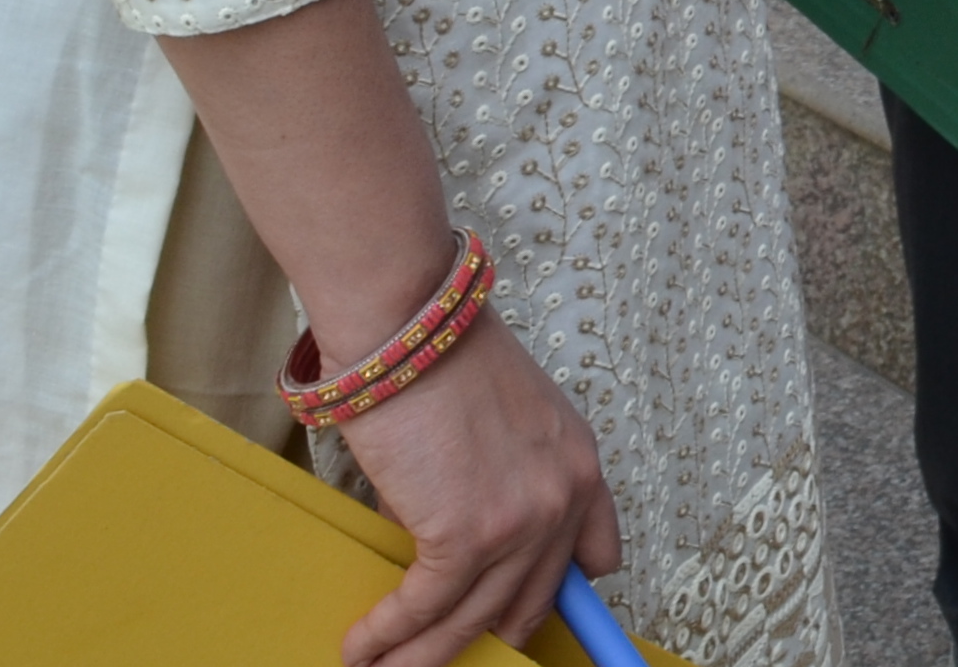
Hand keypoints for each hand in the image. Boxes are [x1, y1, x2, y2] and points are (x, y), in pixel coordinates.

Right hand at [329, 314, 620, 666]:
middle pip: (532, 603)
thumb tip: (448, 542)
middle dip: (489, 640)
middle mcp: (562, 498)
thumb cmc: (442, 352)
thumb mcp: (505, 417)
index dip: (559, 596)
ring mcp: (519, 522)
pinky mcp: (464, 536)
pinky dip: (387, 636)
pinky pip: (425, 610)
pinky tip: (361, 650)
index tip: (525, 616)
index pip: (596, 556)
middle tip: (444, 656)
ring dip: (423, 657)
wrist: (410, 324)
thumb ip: (499, 481)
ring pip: (474, 621)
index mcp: (580, 463)